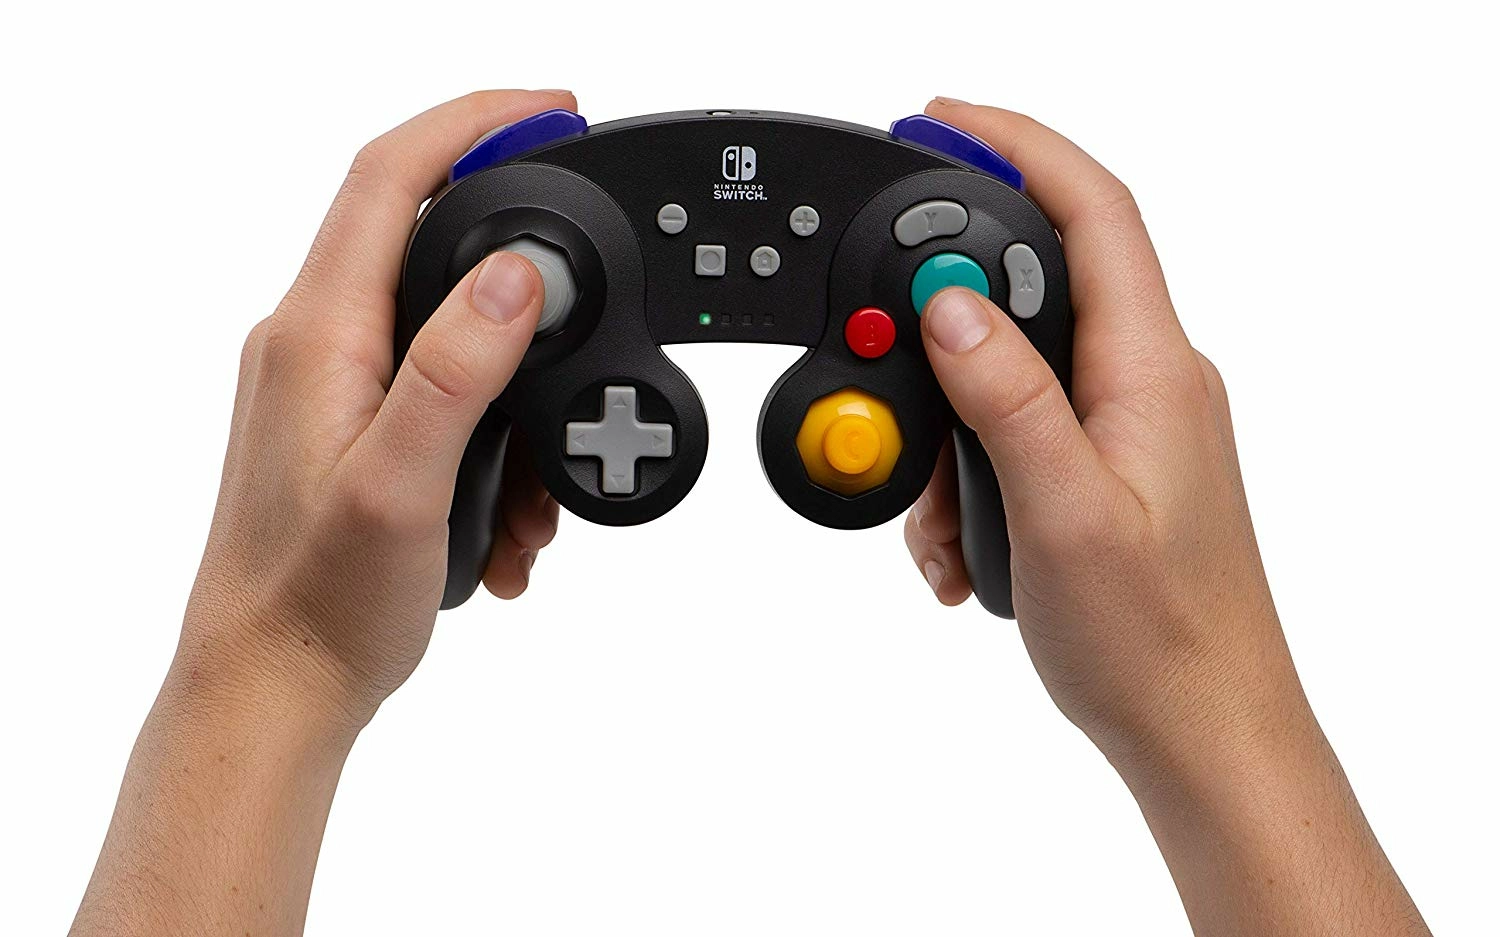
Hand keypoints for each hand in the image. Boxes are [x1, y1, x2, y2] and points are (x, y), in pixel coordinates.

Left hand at [185, 90, 573, 728]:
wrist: (274, 689)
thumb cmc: (317, 604)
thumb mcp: (402, 485)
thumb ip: (456, 367)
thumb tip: (517, 270)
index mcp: (317, 333)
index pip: (390, 175)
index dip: (474, 122)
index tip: (554, 109)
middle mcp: (315, 342)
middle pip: (428, 237)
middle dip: (522, 265)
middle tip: (588, 295)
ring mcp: (334, 385)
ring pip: (450, 328)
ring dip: (518, 389)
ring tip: (540, 489)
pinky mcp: (356, 427)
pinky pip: (443, 392)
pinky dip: (495, 435)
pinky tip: (509, 517)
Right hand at [904, 100, 1427, 934]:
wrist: (1201, 733)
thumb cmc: (1158, 641)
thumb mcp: (1061, 511)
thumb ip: (1006, 394)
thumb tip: (952, 300)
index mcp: (1152, 370)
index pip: (1093, 211)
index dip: (1018, 145)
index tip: (940, 120)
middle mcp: (1147, 382)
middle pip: (1039, 282)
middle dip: (950, 320)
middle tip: (891, 361)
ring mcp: (1127, 426)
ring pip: (1012, 369)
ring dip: (951, 425)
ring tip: (936, 514)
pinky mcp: (1104, 469)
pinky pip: (1020, 429)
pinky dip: (970, 471)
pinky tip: (960, 543)